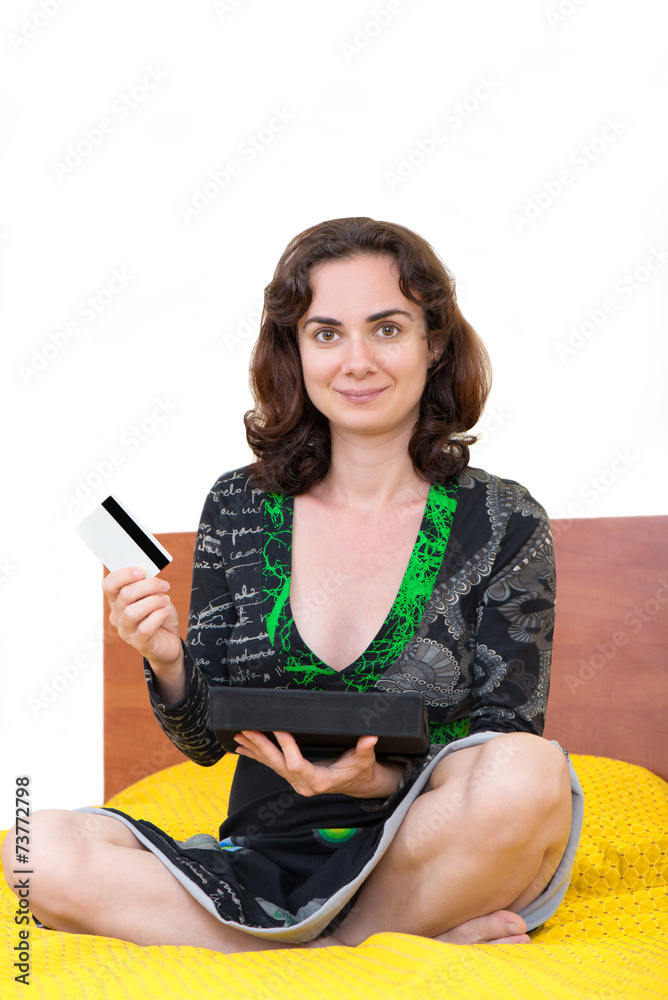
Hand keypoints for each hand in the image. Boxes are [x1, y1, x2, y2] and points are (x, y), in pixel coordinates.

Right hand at [103, 566, 181, 670]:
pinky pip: (145, 628)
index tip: (143, 570)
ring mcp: (126, 630)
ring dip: (153, 601)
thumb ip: (148, 585)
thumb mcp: (154, 596)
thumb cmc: (159, 615)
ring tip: (166, 600)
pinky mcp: (139, 643)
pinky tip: (166, 611)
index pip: (109, 584)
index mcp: (117, 600)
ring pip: (132, 612)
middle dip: (148, 586)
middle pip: (125, 595)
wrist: (169, 641)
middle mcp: (117, 615)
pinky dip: (158, 616)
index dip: (124, 574)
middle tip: (164, 586)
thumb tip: (148, 574)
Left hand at [233, 730, 405, 798]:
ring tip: (239, 736)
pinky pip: (271, 766)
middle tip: (248, 731)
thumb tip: (371, 738)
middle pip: (278, 765)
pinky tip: (243, 748)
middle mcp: (303, 784)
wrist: (357, 784)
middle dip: (262, 747)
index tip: (279, 729)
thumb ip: (365, 750)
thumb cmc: (360, 771)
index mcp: (319, 781)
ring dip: (255, 750)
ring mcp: (296, 782)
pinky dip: (257, 756)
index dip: (287, 747)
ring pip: (271, 765)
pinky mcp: (292, 777)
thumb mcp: (365, 761)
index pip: (297, 764)